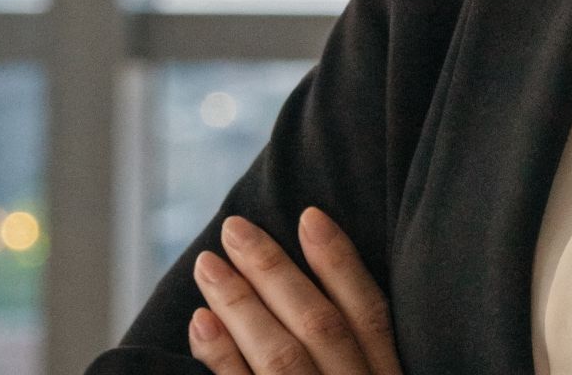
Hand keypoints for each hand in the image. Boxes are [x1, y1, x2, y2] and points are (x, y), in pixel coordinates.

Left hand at [188, 207, 402, 374]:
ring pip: (280, 354)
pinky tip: (201, 321)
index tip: (310, 216)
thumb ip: (361, 351)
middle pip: (319, 325)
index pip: (370, 313)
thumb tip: (316, 288)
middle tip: (235, 229)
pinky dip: (221, 356)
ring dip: (240, 304)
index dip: (340, 263)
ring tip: (207, 264)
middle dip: (274, 271)